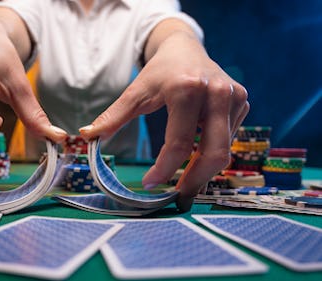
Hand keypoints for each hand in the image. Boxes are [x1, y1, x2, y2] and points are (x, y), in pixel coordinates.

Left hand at [80, 32, 248, 211]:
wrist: (184, 48)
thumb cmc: (158, 72)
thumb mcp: (134, 92)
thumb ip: (113, 117)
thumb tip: (87, 136)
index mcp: (187, 89)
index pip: (179, 144)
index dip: (164, 170)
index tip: (151, 184)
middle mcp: (217, 93)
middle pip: (214, 154)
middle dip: (195, 180)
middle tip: (178, 196)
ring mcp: (234, 97)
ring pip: (225, 150)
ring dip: (205, 170)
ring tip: (186, 181)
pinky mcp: (242, 102)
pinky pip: (230, 138)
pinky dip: (213, 151)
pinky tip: (197, 154)